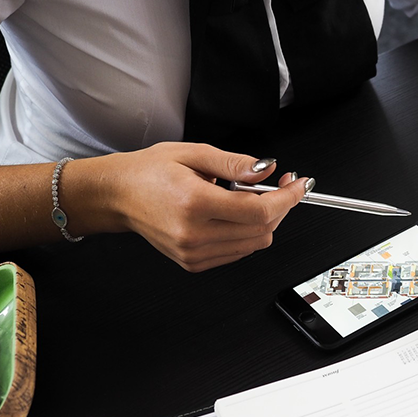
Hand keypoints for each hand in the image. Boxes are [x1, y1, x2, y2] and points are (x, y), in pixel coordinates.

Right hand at [96, 142, 308, 271]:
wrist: (118, 196)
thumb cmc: (150, 172)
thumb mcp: (194, 153)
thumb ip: (236, 164)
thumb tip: (267, 170)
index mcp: (195, 203)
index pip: (259, 211)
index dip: (287, 198)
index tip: (299, 185)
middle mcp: (194, 233)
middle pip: (262, 229)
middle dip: (281, 206)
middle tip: (281, 184)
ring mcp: (193, 253)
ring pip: (254, 244)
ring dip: (265, 221)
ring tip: (249, 197)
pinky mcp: (193, 263)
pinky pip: (238, 252)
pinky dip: (247, 234)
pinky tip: (234, 214)